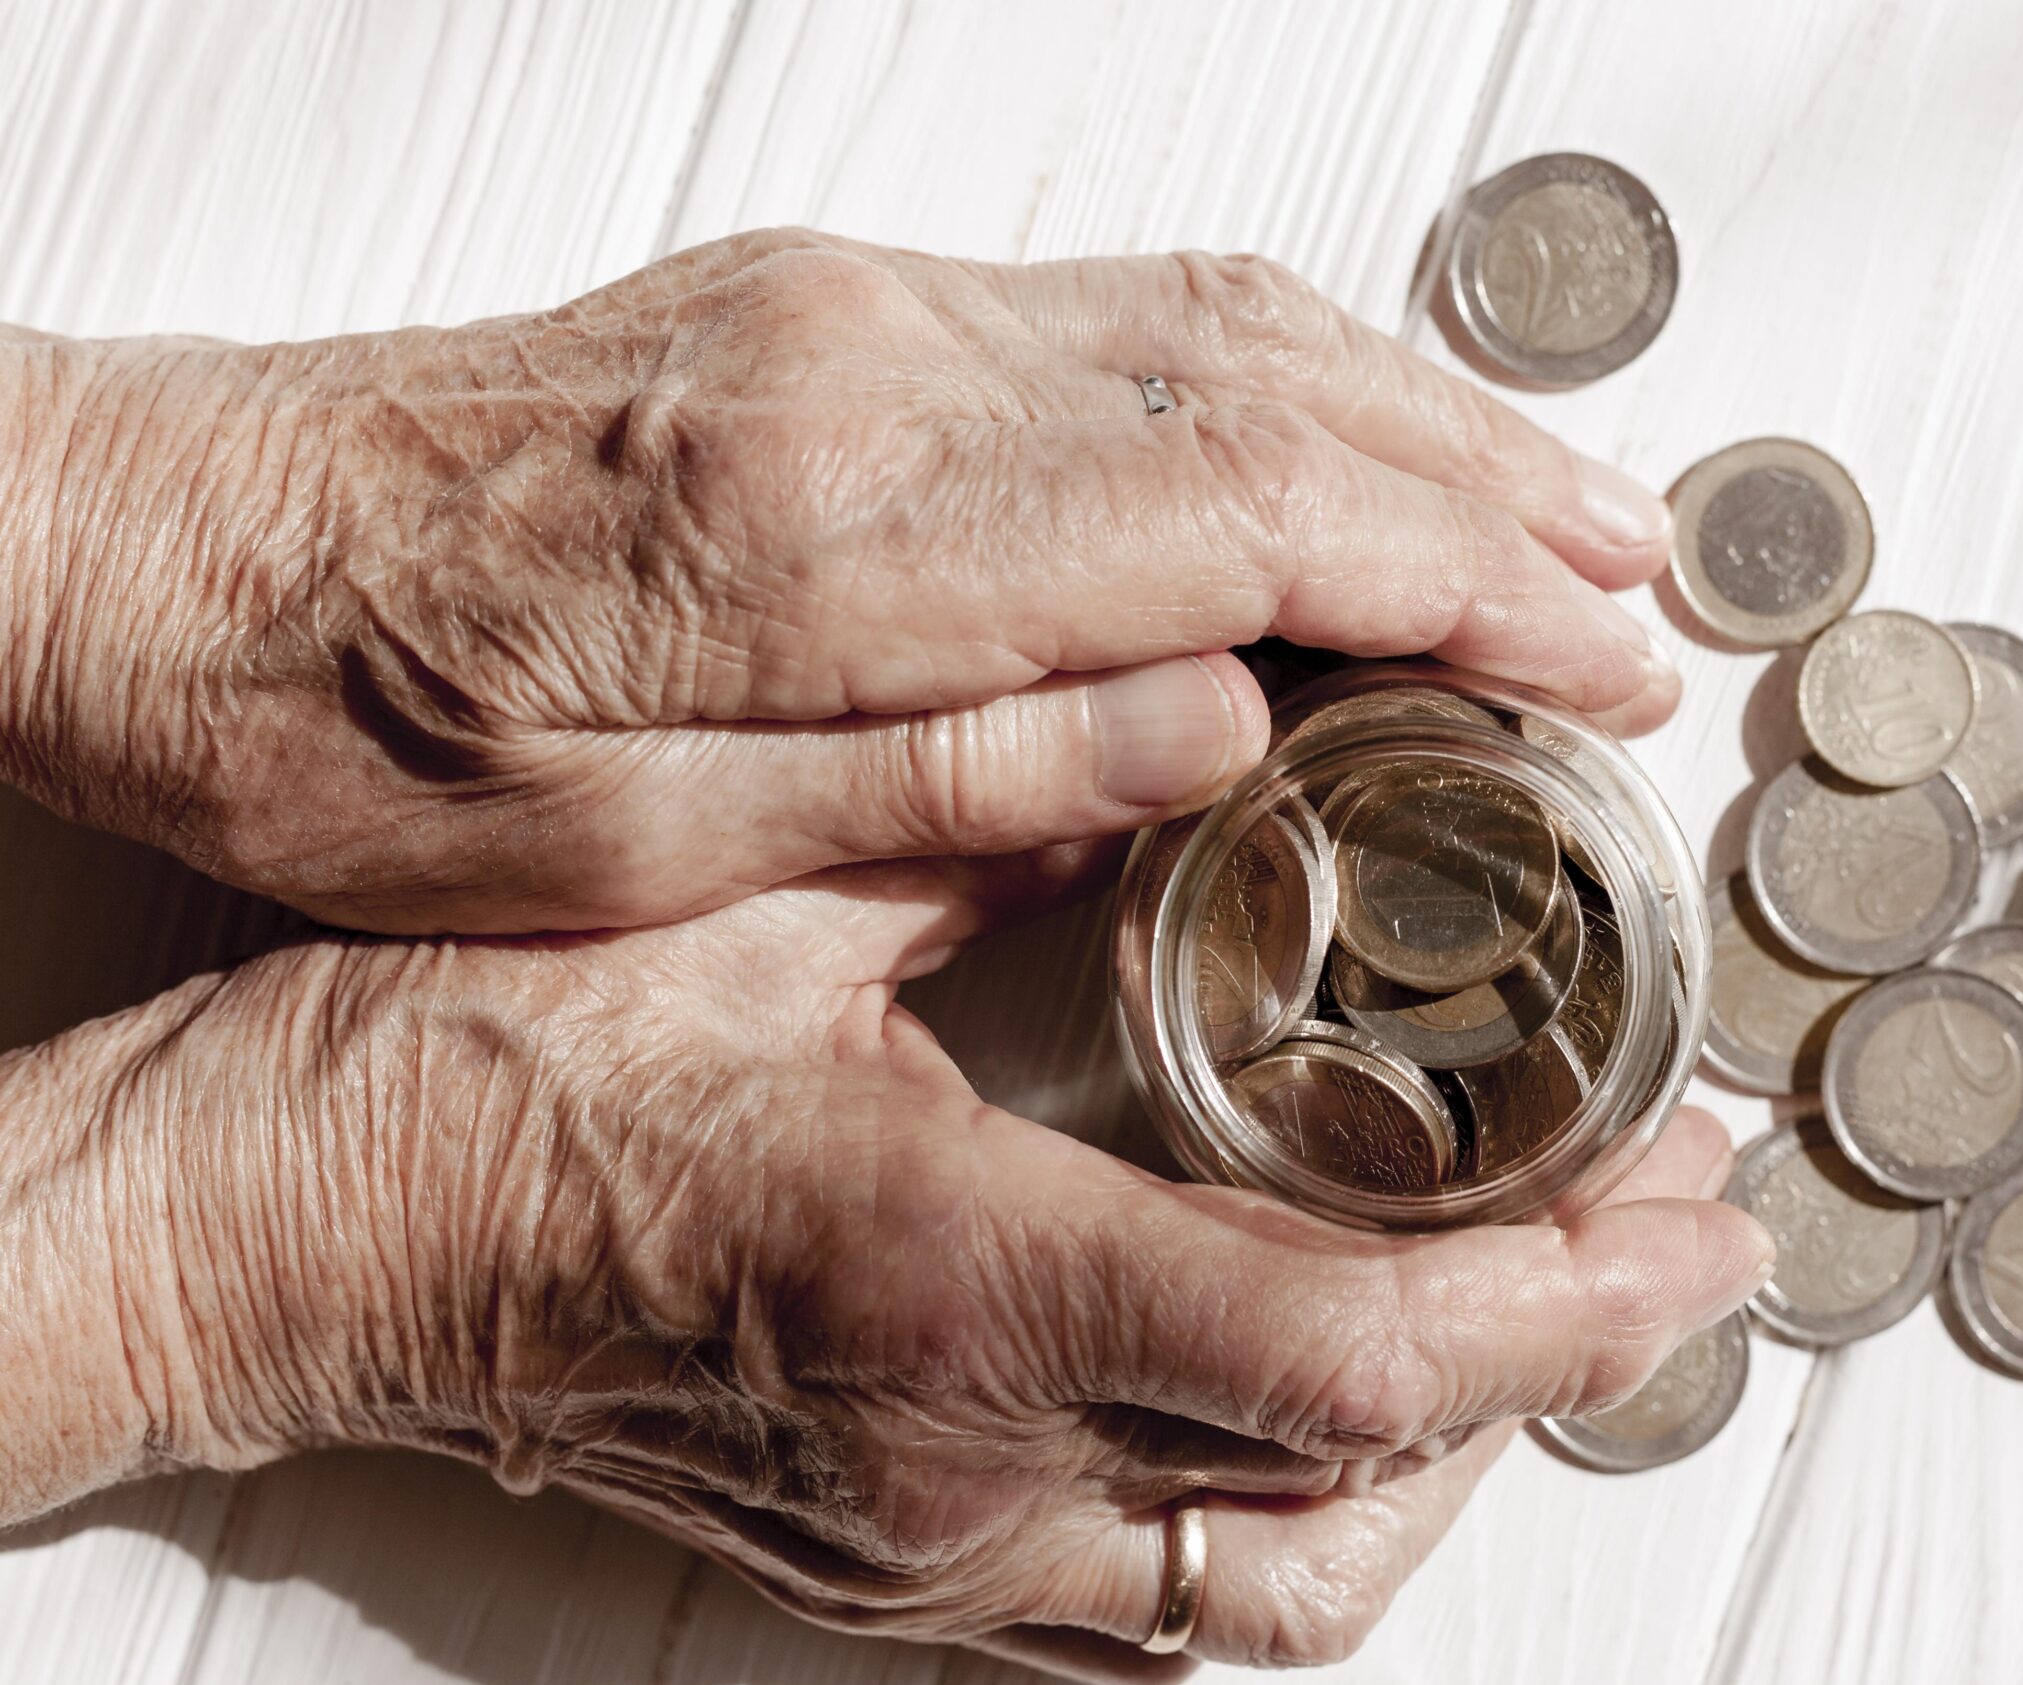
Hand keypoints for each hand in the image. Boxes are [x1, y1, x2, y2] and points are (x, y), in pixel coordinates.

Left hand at [0, 234, 1677, 933]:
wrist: (177, 552)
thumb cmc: (360, 731)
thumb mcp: (647, 839)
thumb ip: (960, 769)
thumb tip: (1220, 727)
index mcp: (836, 531)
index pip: (1252, 517)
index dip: (1469, 586)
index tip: (1601, 669)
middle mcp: (871, 371)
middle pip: (1277, 391)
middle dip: (1498, 492)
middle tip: (1647, 598)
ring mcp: (855, 313)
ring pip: (1220, 326)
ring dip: (1423, 417)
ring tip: (1565, 515)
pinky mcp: (829, 310)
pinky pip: (1123, 315)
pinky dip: (1291, 374)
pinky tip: (1356, 427)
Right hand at [0, 861, 1766, 1684]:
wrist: (282, 1243)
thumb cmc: (461, 1080)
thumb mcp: (754, 894)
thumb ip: (1003, 818)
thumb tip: (1200, 731)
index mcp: (944, 1276)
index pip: (1342, 1360)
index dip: (1562, 1306)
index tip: (1693, 1220)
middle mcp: (957, 1462)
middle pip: (1358, 1499)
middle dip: (1562, 1377)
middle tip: (1668, 1239)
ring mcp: (924, 1546)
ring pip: (1278, 1590)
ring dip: (1449, 1465)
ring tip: (1543, 1316)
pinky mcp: (889, 1568)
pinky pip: (1163, 1604)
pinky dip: (1302, 1513)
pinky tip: (1342, 1404)